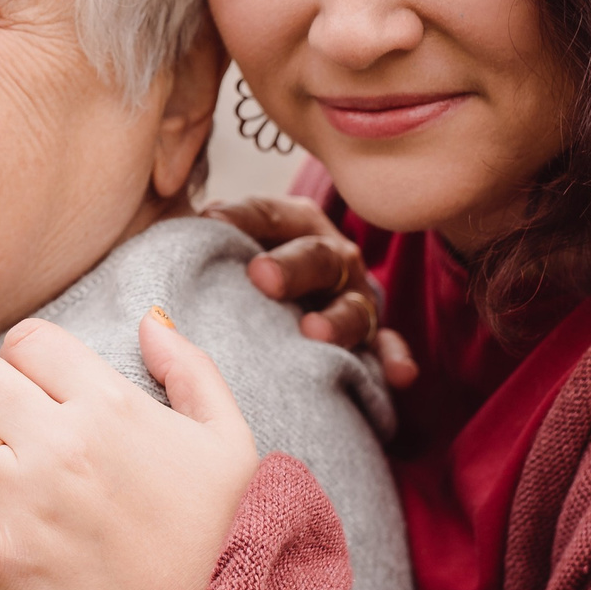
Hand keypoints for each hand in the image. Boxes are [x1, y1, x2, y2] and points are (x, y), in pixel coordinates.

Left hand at [0, 313, 258, 589]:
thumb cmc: (218, 535)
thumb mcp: (229, 441)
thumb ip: (191, 368)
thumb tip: (148, 316)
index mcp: (111, 405)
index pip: (28, 340)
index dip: (21, 358)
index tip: (28, 388)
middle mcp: (62, 445)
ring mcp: (27, 504)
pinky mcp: (0, 562)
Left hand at [210, 193, 415, 389]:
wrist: (289, 296)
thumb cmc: (246, 267)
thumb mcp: (230, 241)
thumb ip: (213, 231)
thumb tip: (192, 224)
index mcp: (294, 223)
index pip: (269, 215)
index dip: (242, 218)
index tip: (213, 222)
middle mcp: (332, 256)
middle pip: (316, 258)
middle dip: (290, 268)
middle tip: (261, 278)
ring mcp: (354, 297)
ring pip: (353, 307)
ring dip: (336, 320)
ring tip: (313, 332)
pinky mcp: (371, 336)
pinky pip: (387, 348)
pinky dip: (394, 359)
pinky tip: (398, 374)